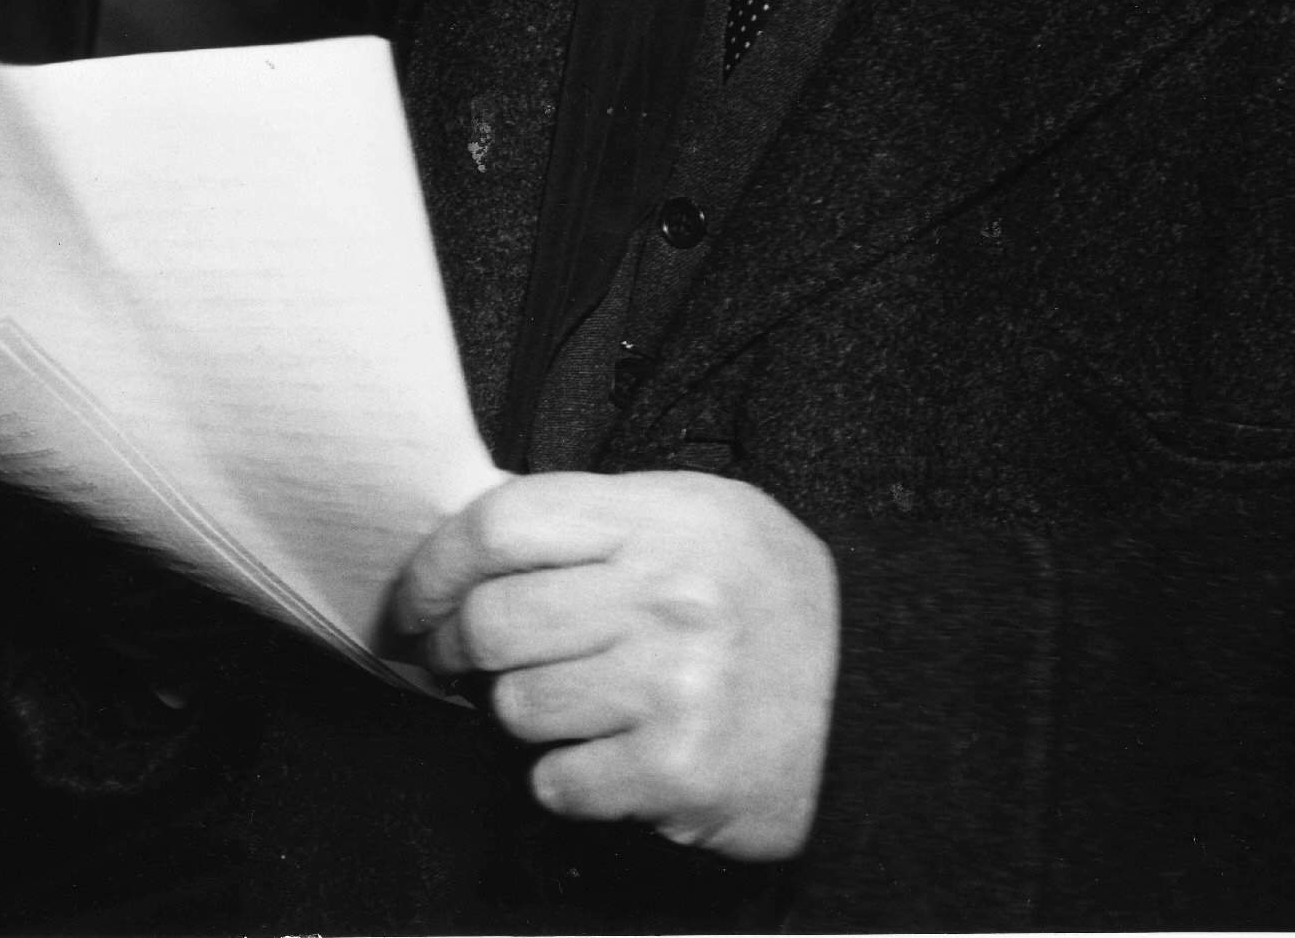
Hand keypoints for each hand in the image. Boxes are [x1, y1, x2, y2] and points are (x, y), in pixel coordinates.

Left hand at [392, 469, 837, 860]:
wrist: (878, 692)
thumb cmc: (772, 598)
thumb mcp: (698, 514)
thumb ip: (597, 519)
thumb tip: (478, 539)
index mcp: (659, 518)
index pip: (502, 524)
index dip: (436, 564)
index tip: (416, 596)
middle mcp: (664, 595)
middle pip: (493, 621)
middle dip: (457, 648)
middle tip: (461, 657)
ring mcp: (671, 686)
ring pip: (517, 706)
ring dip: (524, 711)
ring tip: (574, 700)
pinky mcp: (676, 771)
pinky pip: (559, 780)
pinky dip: (568, 776)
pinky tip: (610, 752)